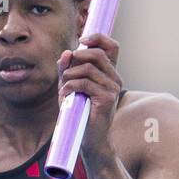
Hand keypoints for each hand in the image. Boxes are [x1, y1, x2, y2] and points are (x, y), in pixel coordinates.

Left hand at [57, 31, 121, 168]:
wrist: (90, 141)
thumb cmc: (80, 114)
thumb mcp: (71, 87)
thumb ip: (68, 70)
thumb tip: (66, 53)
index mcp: (109, 74)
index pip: (112, 46)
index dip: (98, 37)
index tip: (82, 40)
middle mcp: (115, 78)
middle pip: (97, 53)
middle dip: (76, 57)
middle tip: (65, 72)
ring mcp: (113, 88)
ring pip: (87, 68)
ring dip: (69, 76)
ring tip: (63, 89)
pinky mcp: (107, 98)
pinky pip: (84, 83)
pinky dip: (69, 87)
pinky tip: (64, 96)